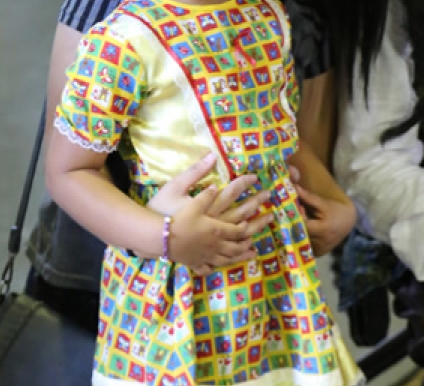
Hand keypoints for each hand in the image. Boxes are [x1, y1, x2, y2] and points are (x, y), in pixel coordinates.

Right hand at [146, 154, 272, 273]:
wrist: (151, 237)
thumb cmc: (165, 211)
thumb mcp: (179, 188)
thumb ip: (197, 174)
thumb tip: (211, 158)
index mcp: (215, 224)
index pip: (241, 216)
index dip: (255, 205)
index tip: (264, 194)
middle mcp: (215, 241)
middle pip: (241, 236)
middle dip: (258, 225)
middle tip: (271, 217)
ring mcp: (206, 253)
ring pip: (231, 254)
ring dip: (244, 250)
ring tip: (255, 248)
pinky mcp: (196, 260)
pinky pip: (213, 265)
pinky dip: (223, 264)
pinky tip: (226, 264)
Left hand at [296, 184, 356, 256]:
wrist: (348, 222)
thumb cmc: (336, 210)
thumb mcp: (324, 203)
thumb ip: (309, 197)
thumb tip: (295, 188)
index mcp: (322, 230)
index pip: (302, 225)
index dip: (298, 216)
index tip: (299, 208)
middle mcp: (320, 243)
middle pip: (299, 234)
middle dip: (295, 224)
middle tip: (295, 215)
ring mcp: (319, 250)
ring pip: (301, 241)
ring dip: (297, 232)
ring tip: (299, 222)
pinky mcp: (319, 253)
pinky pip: (305, 247)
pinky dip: (302, 239)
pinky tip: (303, 231)